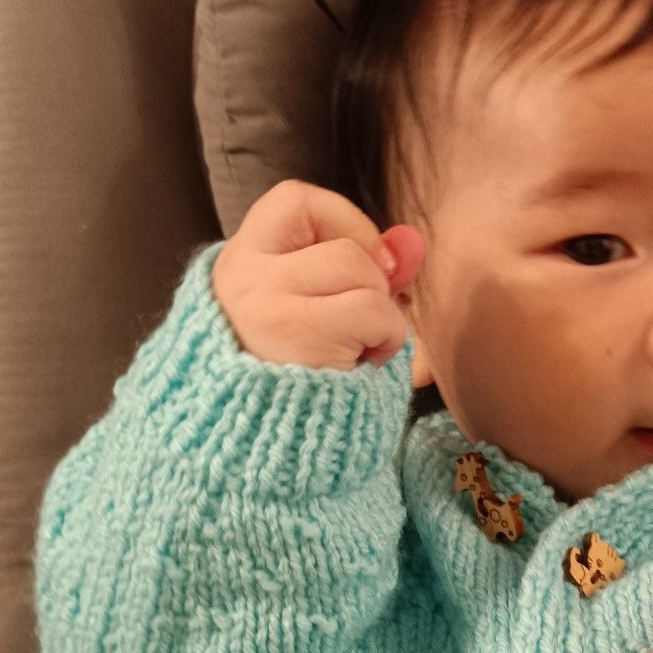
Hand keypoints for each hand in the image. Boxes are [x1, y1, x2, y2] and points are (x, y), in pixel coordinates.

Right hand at [211, 177, 426, 369]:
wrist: (264, 451)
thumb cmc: (300, 378)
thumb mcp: (324, 308)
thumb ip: (367, 267)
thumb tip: (412, 242)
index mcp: (240, 262)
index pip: (295, 201)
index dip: (342, 224)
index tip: (355, 267)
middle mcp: (243, 277)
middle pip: (345, 248)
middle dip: (370, 289)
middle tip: (353, 330)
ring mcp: (267, 304)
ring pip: (361, 273)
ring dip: (380, 316)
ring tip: (354, 349)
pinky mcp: (299, 334)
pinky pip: (373, 310)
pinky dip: (386, 337)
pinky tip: (361, 363)